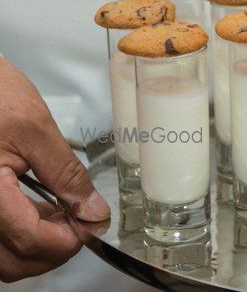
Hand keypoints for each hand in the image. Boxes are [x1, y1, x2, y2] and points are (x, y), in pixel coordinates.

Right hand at [0, 58, 109, 281]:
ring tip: (62, 217)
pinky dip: (18, 239)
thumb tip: (93, 209)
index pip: (30, 239)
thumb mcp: (36, 129)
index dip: (69, 239)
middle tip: (81, 223)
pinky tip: (40, 215)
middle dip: (54, 250)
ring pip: (2, 259)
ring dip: (36, 248)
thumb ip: (66, 173)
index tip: (93, 225)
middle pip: (13, 261)